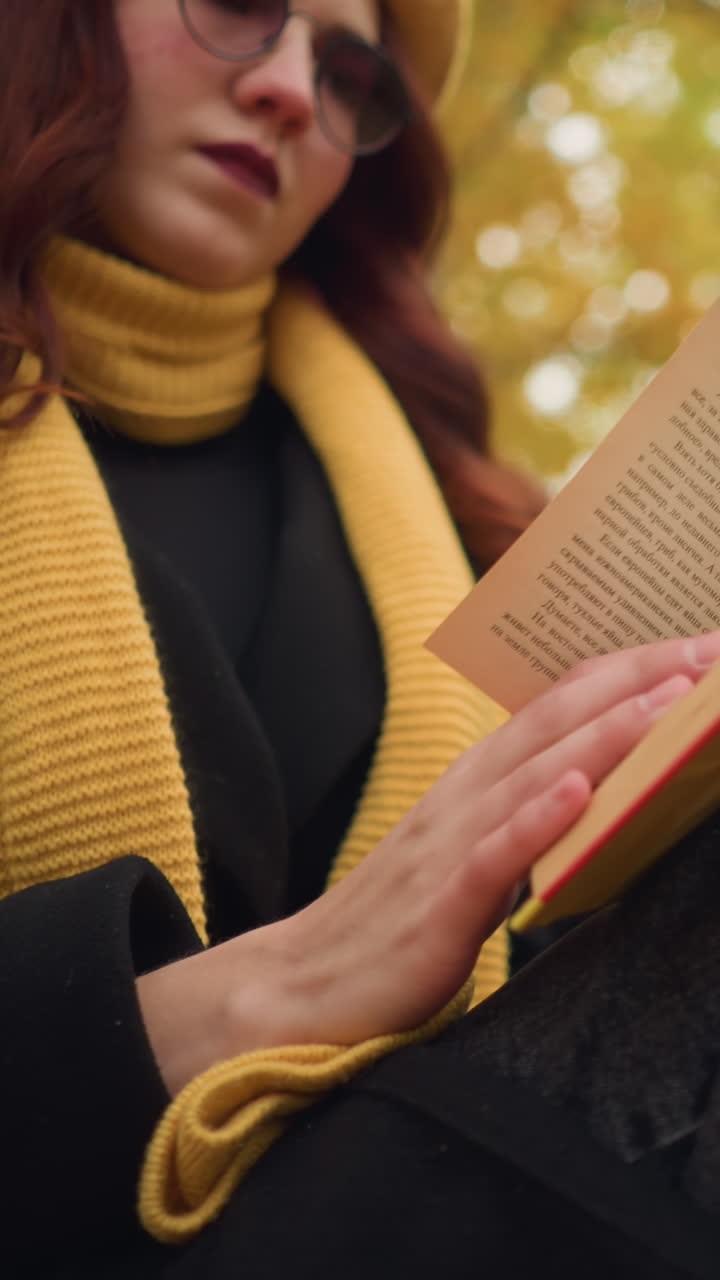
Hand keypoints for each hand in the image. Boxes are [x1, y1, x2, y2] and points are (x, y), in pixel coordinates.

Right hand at [138, 630, 719, 1093]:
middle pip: (553, 720)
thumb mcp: (468, 854)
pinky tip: (578, 789)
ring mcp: (446, 847)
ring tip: (670, 699)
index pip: (554, 706)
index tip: (694, 649)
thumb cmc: (396, 924)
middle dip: (635, 680)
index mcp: (472, 782)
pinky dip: (535, 818)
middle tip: (708, 649)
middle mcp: (461, 797)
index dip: (624, 673)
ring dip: (605, 733)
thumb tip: (596, 794)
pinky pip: (492, 856)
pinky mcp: (435, 906)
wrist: (304, 987)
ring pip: (532, 774)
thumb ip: (522, 818)